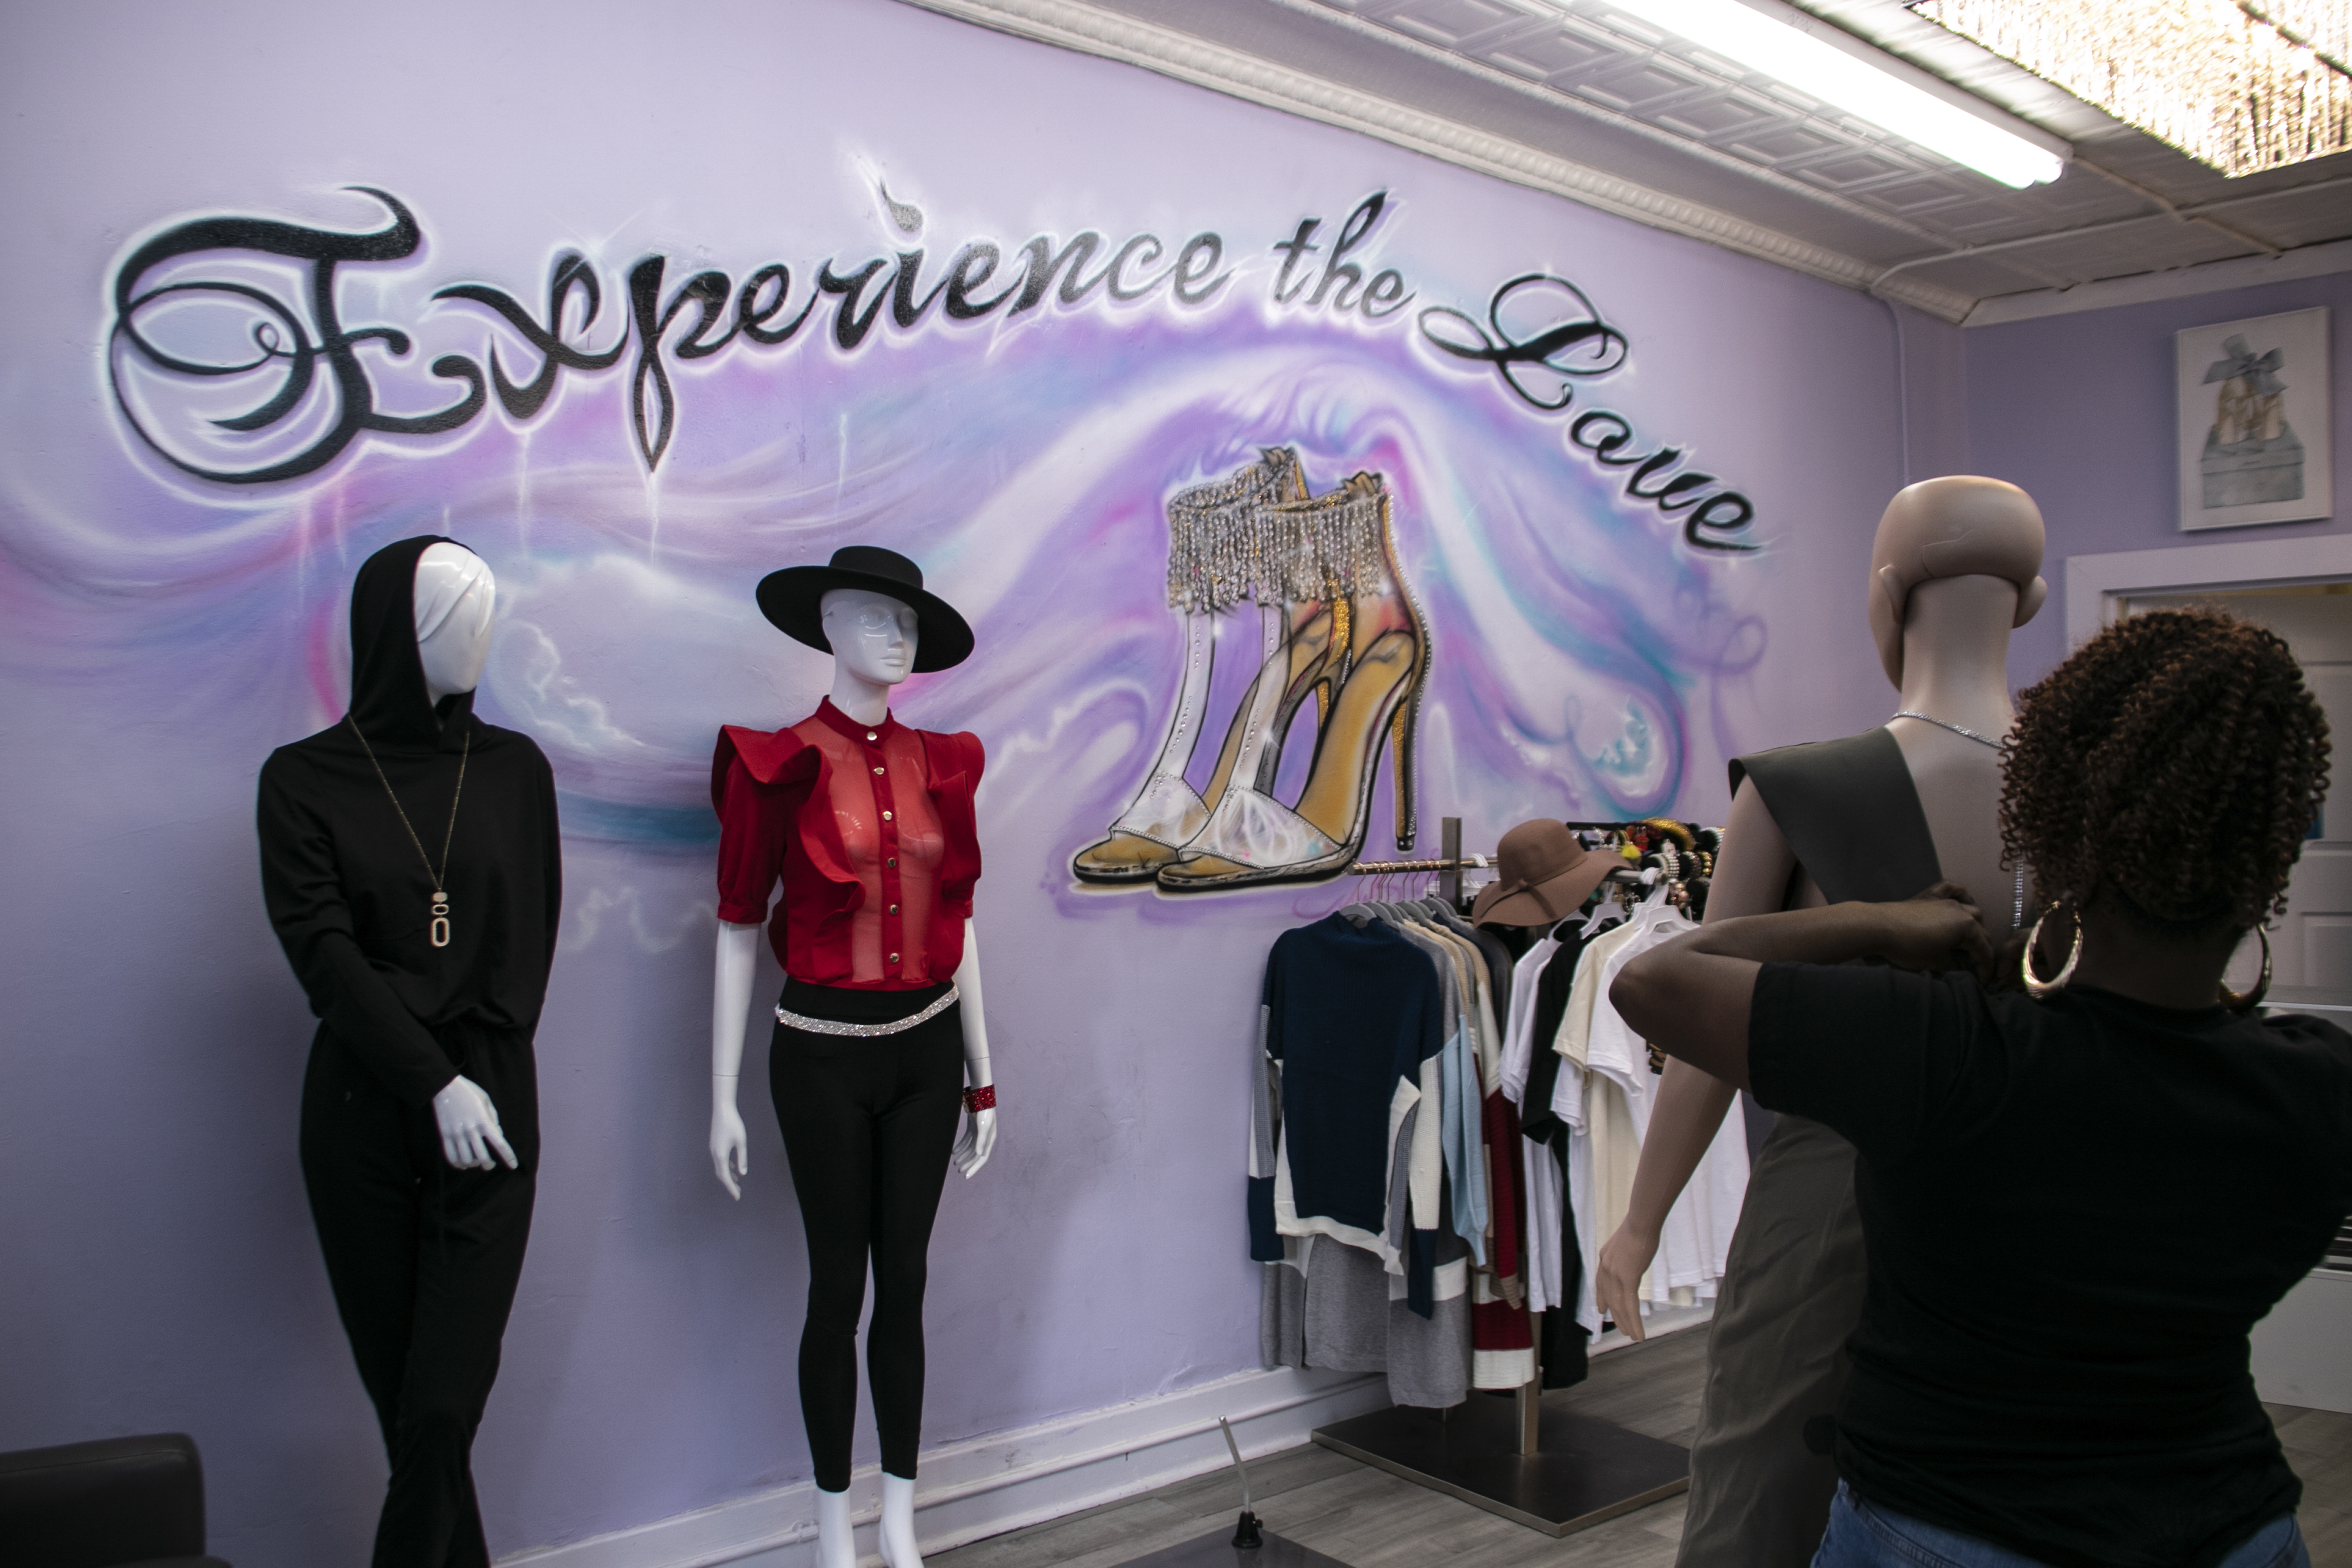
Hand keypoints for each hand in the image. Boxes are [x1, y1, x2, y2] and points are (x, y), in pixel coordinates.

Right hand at [432, 1076, 516, 1170]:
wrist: (445, 1087)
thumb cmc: (469, 1092)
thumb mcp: (486, 1101)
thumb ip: (493, 1119)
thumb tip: (499, 1135)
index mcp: (484, 1120)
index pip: (499, 1143)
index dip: (508, 1156)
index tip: (513, 1166)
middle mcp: (471, 1129)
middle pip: (482, 1157)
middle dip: (488, 1165)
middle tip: (489, 1165)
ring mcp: (456, 1133)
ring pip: (466, 1159)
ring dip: (472, 1164)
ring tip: (475, 1162)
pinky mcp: (444, 1135)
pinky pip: (450, 1156)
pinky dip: (457, 1164)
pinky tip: (462, 1164)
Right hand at [711, 1096, 748, 1199]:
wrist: (723, 1109)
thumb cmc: (734, 1124)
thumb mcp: (741, 1141)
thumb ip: (742, 1158)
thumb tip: (742, 1173)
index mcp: (720, 1155)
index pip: (725, 1177)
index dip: (731, 1188)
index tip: (737, 1197)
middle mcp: (715, 1154)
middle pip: (721, 1175)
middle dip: (729, 1185)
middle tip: (738, 1194)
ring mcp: (714, 1149)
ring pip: (720, 1168)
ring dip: (728, 1177)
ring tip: (737, 1184)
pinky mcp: (715, 1145)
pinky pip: (720, 1161)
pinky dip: (726, 1167)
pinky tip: (734, 1169)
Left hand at [952, 1104, 995, 1178]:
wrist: (981, 1096)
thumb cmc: (984, 1111)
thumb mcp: (983, 1126)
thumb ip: (981, 1140)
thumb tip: (979, 1154)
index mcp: (989, 1140)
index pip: (982, 1159)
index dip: (974, 1168)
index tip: (966, 1176)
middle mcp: (985, 1138)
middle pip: (975, 1155)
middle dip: (967, 1163)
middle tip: (958, 1170)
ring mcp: (979, 1133)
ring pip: (970, 1149)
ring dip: (963, 1156)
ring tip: (955, 1162)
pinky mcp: (973, 1128)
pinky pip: (966, 1141)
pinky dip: (961, 1147)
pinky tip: (954, 1151)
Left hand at [1596, 1222, 1656, 1341]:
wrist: (1641, 1222)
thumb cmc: (1639, 1226)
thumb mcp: (1627, 1240)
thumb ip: (1625, 1253)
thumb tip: (1631, 1256)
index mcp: (1605, 1258)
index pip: (1601, 1283)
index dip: (1602, 1298)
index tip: (1601, 1309)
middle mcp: (1606, 1268)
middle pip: (1610, 1298)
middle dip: (1616, 1316)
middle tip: (1622, 1329)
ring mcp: (1615, 1275)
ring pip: (1620, 1307)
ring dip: (1626, 1324)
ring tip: (1632, 1336)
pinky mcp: (1628, 1280)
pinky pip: (1631, 1308)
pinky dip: (1635, 1323)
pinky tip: (1639, 1335)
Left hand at [1880, 882, 1996, 979]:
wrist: (1879, 927)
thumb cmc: (1909, 947)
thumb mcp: (1936, 963)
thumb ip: (1956, 966)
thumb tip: (1964, 970)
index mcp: (1967, 926)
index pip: (1984, 950)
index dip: (1985, 968)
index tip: (1984, 981)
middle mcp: (1960, 909)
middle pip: (1980, 930)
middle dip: (1981, 950)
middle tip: (1976, 967)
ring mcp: (1945, 900)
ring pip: (1970, 910)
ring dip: (1974, 926)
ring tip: (1968, 942)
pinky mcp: (1929, 896)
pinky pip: (1951, 889)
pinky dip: (1960, 894)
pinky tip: (1962, 900)